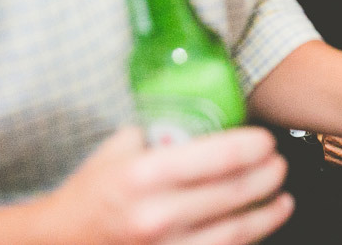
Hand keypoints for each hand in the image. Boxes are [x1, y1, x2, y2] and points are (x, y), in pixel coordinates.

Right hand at [47, 127, 292, 244]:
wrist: (59, 241)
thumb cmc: (92, 191)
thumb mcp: (120, 148)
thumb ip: (160, 130)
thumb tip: (202, 109)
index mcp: (144, 175)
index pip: (219, 157)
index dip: (254, 146)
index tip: (266, 140)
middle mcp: (156, 215)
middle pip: (236, 192)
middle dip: (269, 175)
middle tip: (279, 163)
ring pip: (236, 232)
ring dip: (268, 214)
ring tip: (282, 198)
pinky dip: (246, 241)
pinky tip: (259, 228)